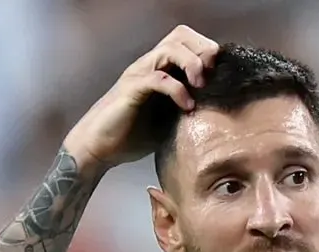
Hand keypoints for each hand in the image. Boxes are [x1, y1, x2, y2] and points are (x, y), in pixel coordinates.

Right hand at [64, 25, 218, 169]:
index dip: (206, 51)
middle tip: (212, 74)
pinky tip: (187, 106)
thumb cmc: (132, 135)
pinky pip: (158, 78)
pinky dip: (177, 89)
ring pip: (169, 49)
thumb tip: (217, 108)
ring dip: (191, 64)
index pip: (186, 41)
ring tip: (201, 86)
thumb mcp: (169, 119)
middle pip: (180, 36)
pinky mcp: (131, 89)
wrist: (99, 148)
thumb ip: (187, 106)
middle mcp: (149, 65)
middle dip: (202, 49)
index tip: (219, 74)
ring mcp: (139, 74)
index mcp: (159, 69)